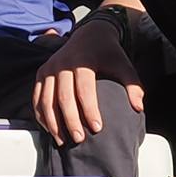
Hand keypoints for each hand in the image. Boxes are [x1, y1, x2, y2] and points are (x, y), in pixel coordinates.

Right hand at [32, 17, 145, 145]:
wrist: (89, 34)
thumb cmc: (109, 54)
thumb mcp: (124, 66)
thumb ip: (133, 86)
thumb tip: (138, 108)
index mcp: (83, 61)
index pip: (84, 89)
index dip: (90, 110)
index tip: (97, 129)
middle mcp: (62, 64)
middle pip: (63, 97)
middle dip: (70, 121)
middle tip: (79, 139)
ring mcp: (49, 68)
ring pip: (46, 100)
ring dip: (53, 123)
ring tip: (62, 141)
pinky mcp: (41, 73)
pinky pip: (37, 98)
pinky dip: (41, 115)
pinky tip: (51, 130)